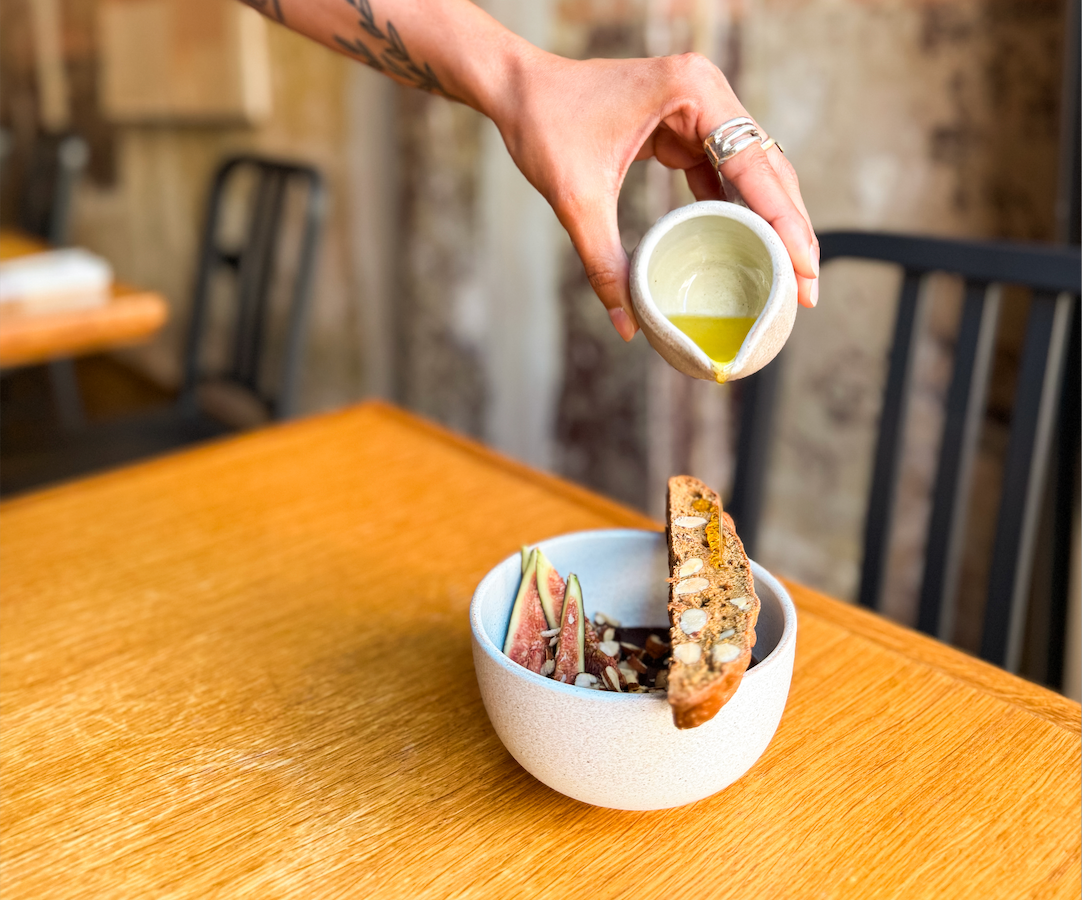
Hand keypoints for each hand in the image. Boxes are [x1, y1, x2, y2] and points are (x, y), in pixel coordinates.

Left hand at [490, 50, 818, 340]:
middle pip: (767, 169)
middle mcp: (707, 92)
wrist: (518, 89)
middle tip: (806, 288)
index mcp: (692, 91)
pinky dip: (737, 211)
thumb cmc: (544, 123)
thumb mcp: (575, 199)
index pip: (755, 165)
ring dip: (769, 223)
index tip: (806, 270)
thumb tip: (628, 325)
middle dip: (790, 230)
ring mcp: (699, 107)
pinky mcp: (685, 126)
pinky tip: (750, 249)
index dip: (787, 223)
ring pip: (752, 173)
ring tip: (787, 275)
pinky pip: (723, 173)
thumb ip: (603, 262)